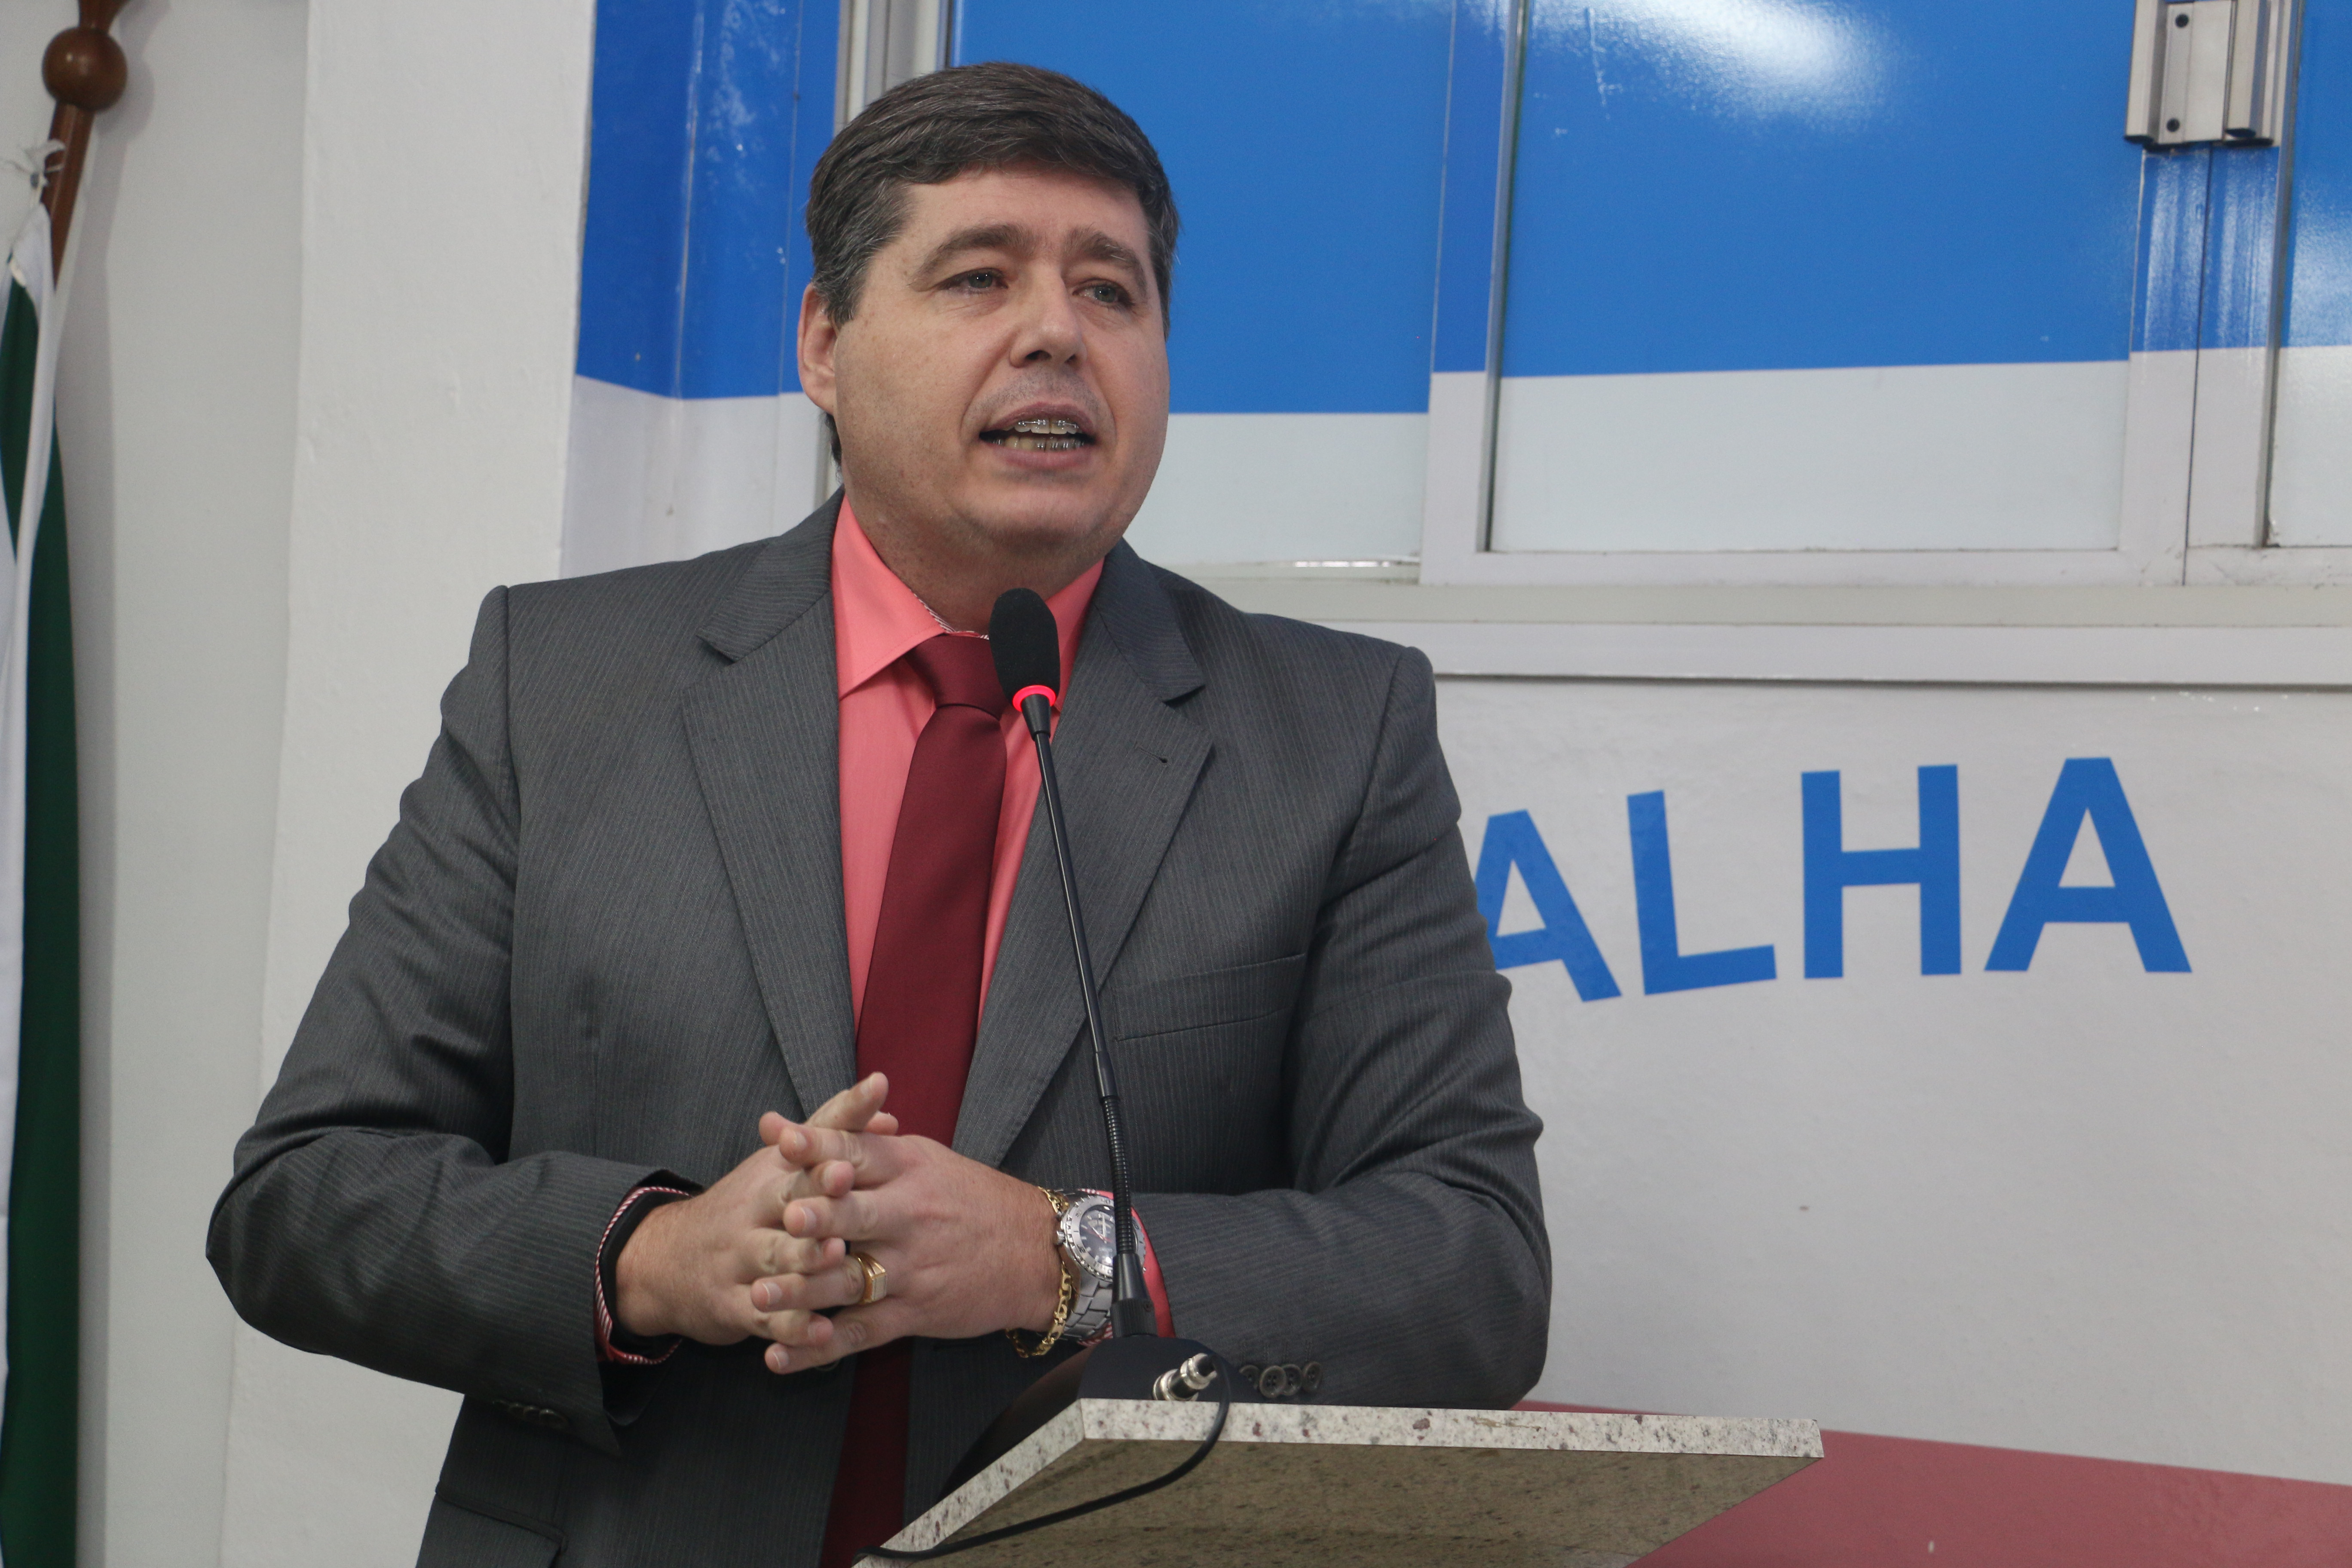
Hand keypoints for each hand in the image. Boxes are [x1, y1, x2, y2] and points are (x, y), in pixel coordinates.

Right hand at [612, 1074, 898, 1351]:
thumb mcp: (780, 1163)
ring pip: (779, 1261)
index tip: (850, 1145)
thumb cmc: (747, 1205)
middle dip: (816, 1198)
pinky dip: (793, 1326)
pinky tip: (821, 1332)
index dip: (824, 1148)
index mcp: (771, 1174)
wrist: (665, 1260)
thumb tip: (888, 1106)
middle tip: (845, 1189)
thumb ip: (834, 1132)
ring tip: (838, 1257)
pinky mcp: (732, 1306)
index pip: (801, 1152)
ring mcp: (740, 1260)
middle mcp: (752, 1213)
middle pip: (787, 1202)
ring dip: (807, 1259)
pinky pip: (765, 1317)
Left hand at [758, 1126, 1065, 1373]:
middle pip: (857, 1215)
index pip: (860, 1152)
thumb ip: (861, 1144)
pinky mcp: (914, 1313)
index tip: (782, 1139)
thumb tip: (787, 1127)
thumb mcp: (924, 1159)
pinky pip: (860, 1333)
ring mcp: (912, 1268)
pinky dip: (818, 1349)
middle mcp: (910, 1215)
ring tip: (760, 1296)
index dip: (820, 1146)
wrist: (1036, 1253)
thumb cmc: (970, 1199)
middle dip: (821, 1217)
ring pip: (851, 1280)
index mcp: (910, 1168)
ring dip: (804, 1291)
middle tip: (787, 1218)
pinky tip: (779, 1357)